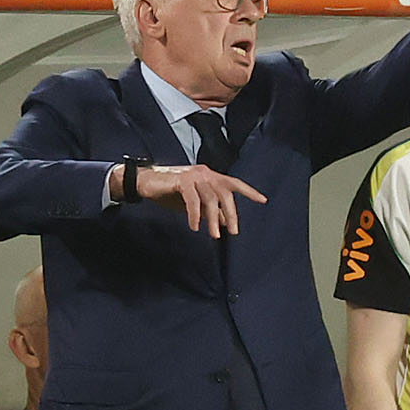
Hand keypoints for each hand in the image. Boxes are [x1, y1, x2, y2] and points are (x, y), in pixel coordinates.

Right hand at [125, 162, 265, 237]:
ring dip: (212, 220)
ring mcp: (194, 175)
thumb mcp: (194, 204)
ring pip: (210, 199)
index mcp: (210, 176)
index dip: (249, 191)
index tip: (263, 200)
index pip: (233, 183)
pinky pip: (193, 200)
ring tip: (214, 236)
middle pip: (225, 193)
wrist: (146, 183)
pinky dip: (195, 215)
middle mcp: (205, 173)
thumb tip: (226, 222)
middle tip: (233, 232)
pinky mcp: (182, 180)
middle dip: (231, 214)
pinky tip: (194, 226)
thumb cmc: (170, 192)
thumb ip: (210, 210)